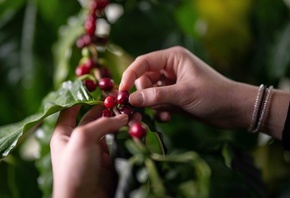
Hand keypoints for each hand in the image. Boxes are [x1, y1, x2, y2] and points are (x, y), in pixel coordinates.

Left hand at [50, 105, 127, 197]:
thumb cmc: (75, 168)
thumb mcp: (82, 139)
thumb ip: (103, 123)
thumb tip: (123, 116)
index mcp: (64, 133)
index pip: (71, 109)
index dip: (82, 97)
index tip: (97, 87)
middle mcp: (79, 139)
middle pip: (94, 117)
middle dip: (108, 108)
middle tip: (122, 99)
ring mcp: (94, 149)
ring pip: (109, 129)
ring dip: (121, 121)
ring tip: (134, 113)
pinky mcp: (108, 159)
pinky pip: (119, 142)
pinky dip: (127, 134)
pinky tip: (136, 126)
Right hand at [119, 46, 257, 128]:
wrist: (235, 110)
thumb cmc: (214, 95)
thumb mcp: (183, 94)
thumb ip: (156, 96)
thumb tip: (130, 99)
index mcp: (173, 58)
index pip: (143, 62)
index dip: (130, 76)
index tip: (121, 92)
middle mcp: (170, 68)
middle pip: (144, 79)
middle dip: (142, 94)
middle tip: (140, 109)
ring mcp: (172, 83)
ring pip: (149, 93)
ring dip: (152, 105)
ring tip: (163, 113)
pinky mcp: (175, 97)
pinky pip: (158, 102)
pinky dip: (159, 110)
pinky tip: (167, 117)